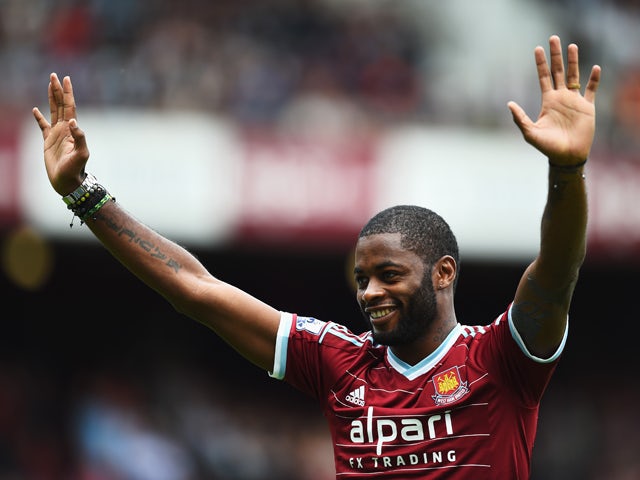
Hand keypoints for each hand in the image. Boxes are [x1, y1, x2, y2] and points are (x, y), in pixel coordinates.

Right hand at [32, 73, 89, 195]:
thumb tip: (73, 121)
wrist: (67, 182)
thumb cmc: (75, 170)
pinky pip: (42, 126)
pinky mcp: (48, 141)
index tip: (66, 79)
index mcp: (73, 129)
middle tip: (55, 75)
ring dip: (51, 98)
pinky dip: (38, 118)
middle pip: (61, 105)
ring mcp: (57, 134)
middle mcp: (65, 129)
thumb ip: (79, 137)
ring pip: (53, 111)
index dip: (68, 93)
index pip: (70, 107)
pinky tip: (35, 110)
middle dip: (58, 90)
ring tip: (49, 85)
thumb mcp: (81, 154)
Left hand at [508, 35, 600, 165]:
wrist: (566, 156)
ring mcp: (575, 101)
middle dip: (556, 55)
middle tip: (553, 38)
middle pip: (558, 71)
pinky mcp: (587, 108)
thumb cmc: (547, 147)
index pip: (543, 77)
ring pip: (574, 75)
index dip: (540, 63)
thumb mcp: (530, 132)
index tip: (537, 48)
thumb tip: (508, 103)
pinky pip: (592, 90)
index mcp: (548, 101)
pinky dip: (594, 79)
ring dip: (573, 61)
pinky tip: (595, 68)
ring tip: (572, 46)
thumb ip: (519, 118)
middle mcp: (560, 98)